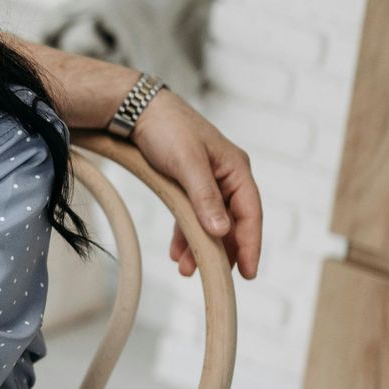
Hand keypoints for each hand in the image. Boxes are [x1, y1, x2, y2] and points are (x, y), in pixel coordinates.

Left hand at [131, 91, 262, 279]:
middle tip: (215, 278)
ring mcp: (208, 181)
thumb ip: (205, 198)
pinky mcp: (187, 183)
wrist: (137, 109)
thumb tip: (222, 231)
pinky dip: (185, 234)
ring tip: (186, 270)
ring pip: (210, 221)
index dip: (250, 244)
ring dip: (199, 246)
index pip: (250, 213)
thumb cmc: (167, 130)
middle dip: (222, 251)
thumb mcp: (187, 164)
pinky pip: (191, 215)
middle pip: (233, 221)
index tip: (248, 272)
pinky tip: (176, 253)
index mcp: (236, 170)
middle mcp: (227, 176)